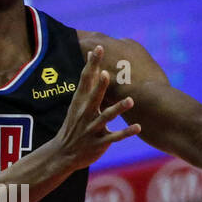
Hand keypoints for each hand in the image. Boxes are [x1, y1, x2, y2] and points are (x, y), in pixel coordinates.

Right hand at [49, 46, 140, 172]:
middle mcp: (85, 113)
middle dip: (101, 85)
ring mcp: (92, 128)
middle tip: (108, 73)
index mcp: (80, 101)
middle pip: (93, 96)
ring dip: (118, 109)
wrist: (64, 153)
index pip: (86, 79)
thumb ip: (87, 83)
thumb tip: (91, 58)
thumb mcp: (78, 103)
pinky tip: (138, 127)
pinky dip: (126, 133)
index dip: (92, 64)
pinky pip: (114, 137)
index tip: (99, 48)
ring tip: (130, 100)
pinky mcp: (99, 143)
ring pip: (106, 117)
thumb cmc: (74, 124)